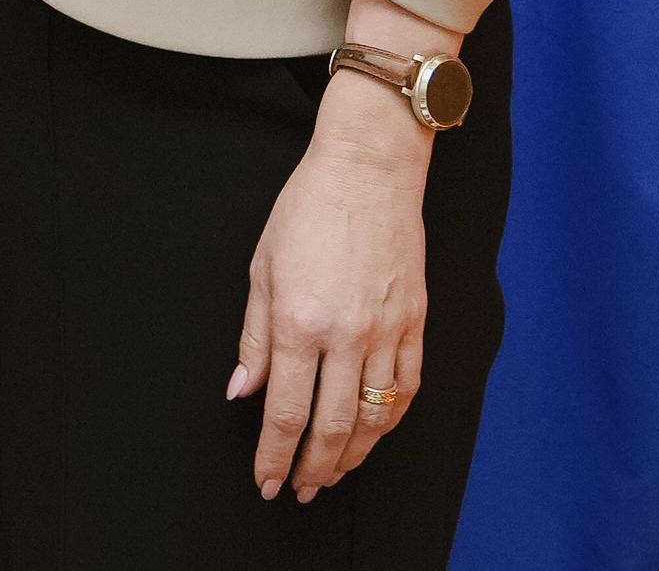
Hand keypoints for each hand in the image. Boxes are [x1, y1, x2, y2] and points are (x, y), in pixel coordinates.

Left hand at [231, 72, 431, 502]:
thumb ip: (254, 337)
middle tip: (301, 490)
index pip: (285, 412)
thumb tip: (242, 390)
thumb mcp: (262, 268)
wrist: (369, 169)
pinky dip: (392, 419)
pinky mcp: (416, 321)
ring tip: (335, 474)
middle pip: (333, 427)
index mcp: (298, 322)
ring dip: (354, 455)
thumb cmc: (307, 209)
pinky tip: (376, 431)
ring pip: (375, 418)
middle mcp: (345, 336)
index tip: (267, 481)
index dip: (274, 456)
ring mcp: (386, 331)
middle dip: (314, 468)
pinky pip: (408, 388)